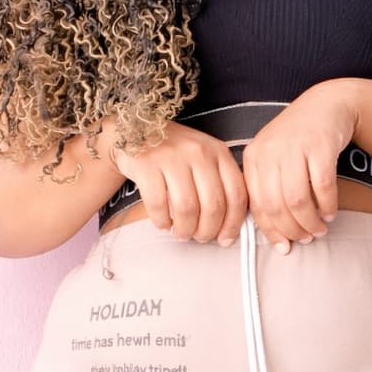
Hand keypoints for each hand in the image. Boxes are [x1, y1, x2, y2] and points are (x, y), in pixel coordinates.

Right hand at [106, 119, 248, 246]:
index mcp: (218, 152)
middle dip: (207, 231)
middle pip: (213, 205)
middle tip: (199, 238)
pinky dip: (162, 221)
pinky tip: (163, 223)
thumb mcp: (205, 158)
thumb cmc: (175, 153)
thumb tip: (231, 226)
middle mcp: (198, 152)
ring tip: (181, 233)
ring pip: (187, 208)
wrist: (135, 132)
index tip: (225, 240)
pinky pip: (158, 204)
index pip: (236, 194)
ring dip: (185, 230)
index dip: (233, 224)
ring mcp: (171, 156)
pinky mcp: (146, 164)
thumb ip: (221, 183)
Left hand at [241, 80, 360, 253]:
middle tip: (306, 239)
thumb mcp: (275, 159)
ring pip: (297, 200)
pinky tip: (330, 213)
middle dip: (292, 230)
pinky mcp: (320, 145)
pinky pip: (322, 186)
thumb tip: (276, 233)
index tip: (284, 246)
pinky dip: (327, 205)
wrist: (327, 104)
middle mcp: (270, 151)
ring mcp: (294, 147)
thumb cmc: (299, 139)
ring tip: (319, 229)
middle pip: (276, 205)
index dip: (270, 231)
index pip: (256, 204)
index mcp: (253, 157)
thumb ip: (269, 189)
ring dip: (310, 221)